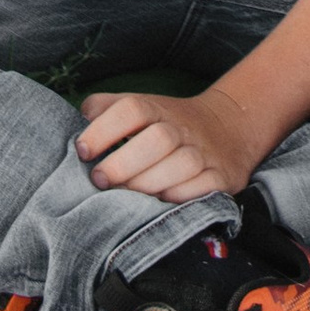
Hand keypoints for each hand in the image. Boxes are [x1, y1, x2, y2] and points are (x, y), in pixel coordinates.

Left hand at [77, 79, 265, 202]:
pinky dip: (179, 198)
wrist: (228, 127)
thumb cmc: (168, 125)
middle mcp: (182, 128)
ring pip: (181, 166)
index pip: (131, 108)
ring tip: (127, 198)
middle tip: (101, 180)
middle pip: (158, 139)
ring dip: (149, 185)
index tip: (82, 151)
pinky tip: (160, 202)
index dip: (103, 129)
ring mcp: (204, 152)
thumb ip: (106, 108)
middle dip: (124, 164)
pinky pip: (202, 189)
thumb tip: (81, 117)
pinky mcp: (221, 177)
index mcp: (157, 109)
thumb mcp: (141, 107)